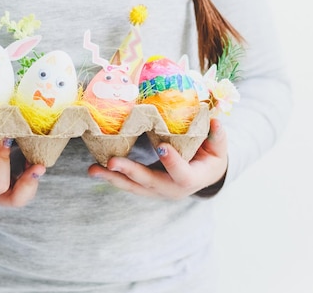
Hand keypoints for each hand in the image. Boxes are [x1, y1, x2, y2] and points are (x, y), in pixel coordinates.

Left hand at [87, 119, 227, 199]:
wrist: (203, 176)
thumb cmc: (211, 158)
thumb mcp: (219, 149)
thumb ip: (218, 137)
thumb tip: (215, 122)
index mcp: (191, 179)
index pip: (182, 173)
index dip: (173, 162)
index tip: (162, 148)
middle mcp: (171, 189)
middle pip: (149, 182)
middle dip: (129, 172)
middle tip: (112, 162)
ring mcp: (156, 190)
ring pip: (133, 186)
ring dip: (112, 178)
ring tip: (93, 170)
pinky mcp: (145, 187)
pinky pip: (127, 183)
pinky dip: (111, 176)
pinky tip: (95, 169)